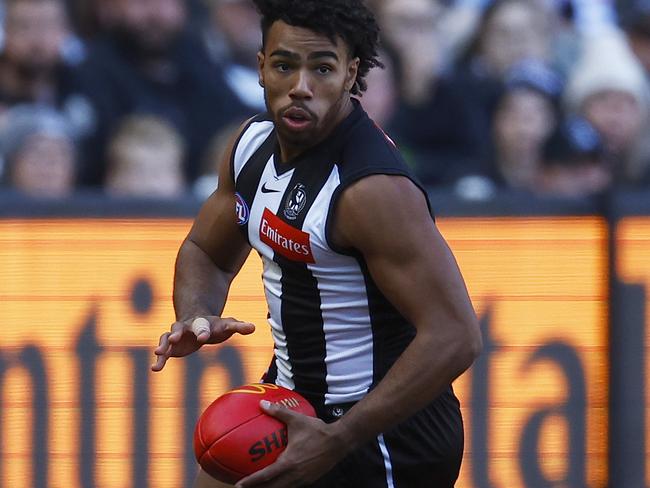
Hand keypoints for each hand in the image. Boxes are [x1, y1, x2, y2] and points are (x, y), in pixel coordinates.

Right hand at [151, 316, 254, 371]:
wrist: (198, 323)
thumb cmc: (215, 326)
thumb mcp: (227, 325)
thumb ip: (238, 326)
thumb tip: (253, 327)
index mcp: (202, 322)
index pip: (202, 325)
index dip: (203, 331)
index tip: (203, 338)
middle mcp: (186, 327)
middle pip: (179, 327)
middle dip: (176, 332)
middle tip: (173, 338)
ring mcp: (177, 336)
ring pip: (167, 337)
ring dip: (163, 344)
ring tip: (158, 353)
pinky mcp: (172, 346)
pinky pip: (164, 351)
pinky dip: (160, 359)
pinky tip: (155, 368)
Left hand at [235, 400, 349, 487]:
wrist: (339, 441)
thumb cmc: (317, 430)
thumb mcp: (297, 419)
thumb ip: (278, 412)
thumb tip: (262, 404)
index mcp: (289, 463)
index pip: (265, 477)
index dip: (251, 482)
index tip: (238, 485)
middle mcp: (294, 475)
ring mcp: (303, 480)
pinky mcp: (309, 480)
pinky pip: (292, 486)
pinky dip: (282, 486)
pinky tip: (278, 482)